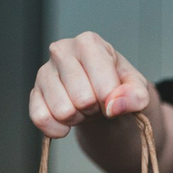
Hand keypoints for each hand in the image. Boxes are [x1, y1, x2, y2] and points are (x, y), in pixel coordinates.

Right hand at [29, 31, 150, 136]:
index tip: (113, 96)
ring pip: (63, 112)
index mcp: (89, 43)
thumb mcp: (137, 90)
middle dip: (95, 110)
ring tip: (83, 107)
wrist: (102, 97)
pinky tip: (66, 123)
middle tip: (97, 102)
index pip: (103, 86)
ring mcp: (44, 72)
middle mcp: (62, 51)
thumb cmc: (118, 87)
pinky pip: (41, 119)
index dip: (112, 101)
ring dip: (78, 119)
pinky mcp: (34, 93)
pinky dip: (57, 129)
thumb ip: (136, 96)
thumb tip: (113, 106)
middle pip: (82, 100)